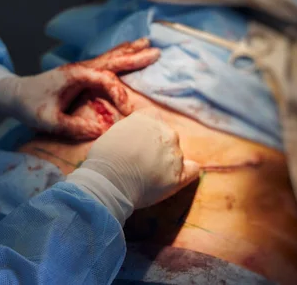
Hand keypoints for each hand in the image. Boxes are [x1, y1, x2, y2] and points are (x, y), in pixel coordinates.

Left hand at [0, 39, 159, 138]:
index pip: (105, 80)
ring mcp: (80, 68)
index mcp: (75, 75)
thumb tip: (101, 131)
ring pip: (109, 57)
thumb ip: (74, 127)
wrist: (13, 93)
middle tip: (156, 52)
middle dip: (134, 57)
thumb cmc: (30, 106)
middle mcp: (80, 68)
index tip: (129, 112)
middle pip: (112, 60)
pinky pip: (103, 62)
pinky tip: (126, 53)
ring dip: (128, 51)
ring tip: (148, 43)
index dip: (120, 94)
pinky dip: (118, 56)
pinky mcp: (79, 72)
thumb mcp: (49, 121)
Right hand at [78, 109, 199, 209]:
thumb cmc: (104, 157)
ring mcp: (175, 154)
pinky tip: (176, 177)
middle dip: (158, 146)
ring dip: (167, 162)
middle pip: (167, 135)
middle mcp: (166, 132)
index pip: (154, 117)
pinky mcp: (180, 175)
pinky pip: (193, 170)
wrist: (109, 180)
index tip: (138, 140)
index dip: (146, 130)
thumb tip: (135, 136)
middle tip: (141, 160)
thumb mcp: (114, 131)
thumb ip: (131, 129)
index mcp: (149, 118)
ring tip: (149, 175)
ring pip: (176, 154)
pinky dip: (187, 172)